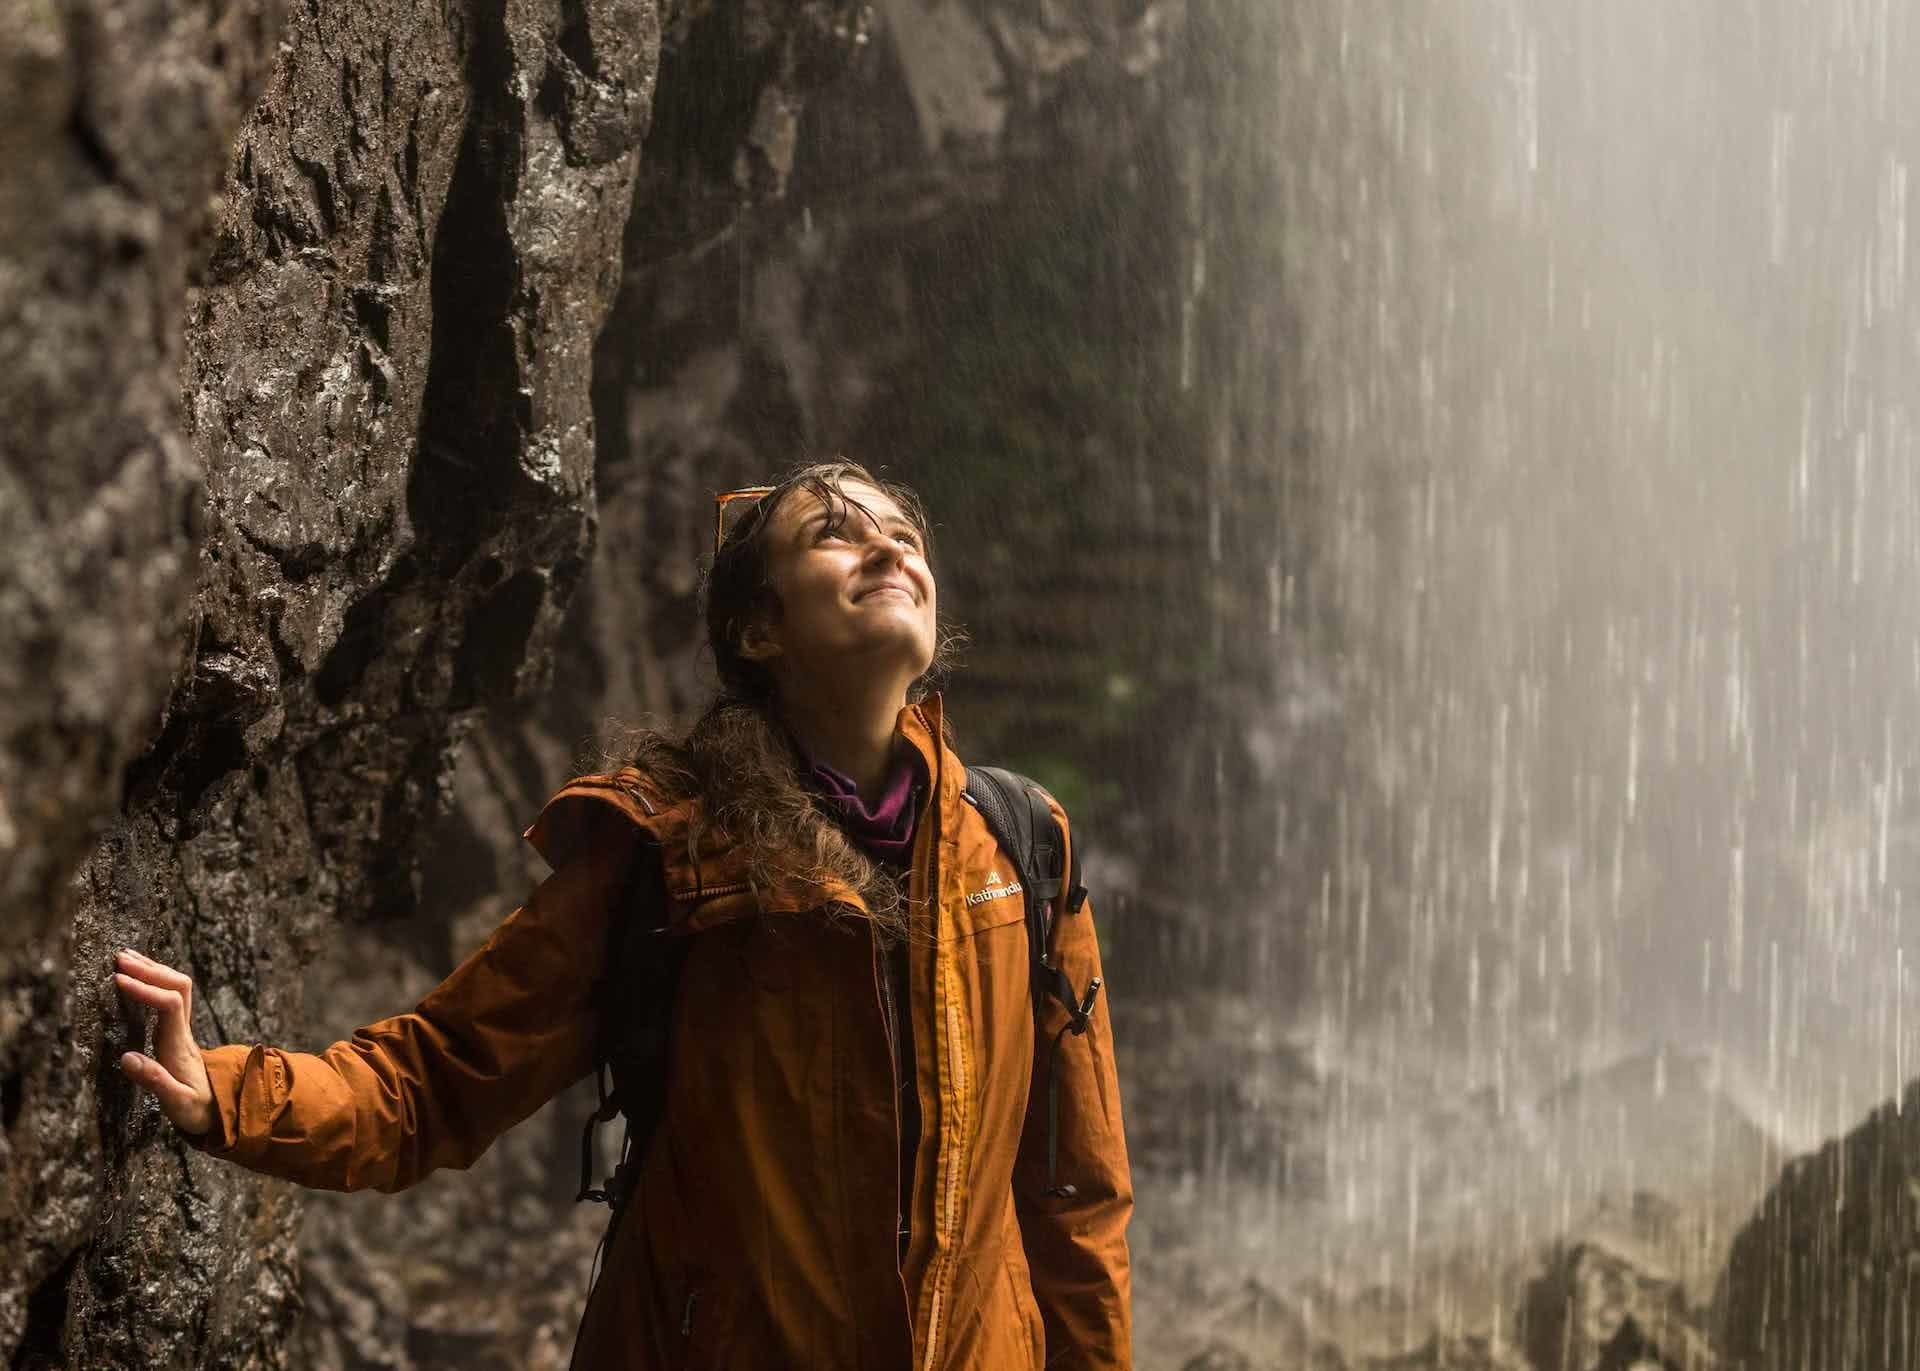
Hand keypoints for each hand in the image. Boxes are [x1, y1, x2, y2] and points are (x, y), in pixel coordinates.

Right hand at [112, 949, 216, 1137]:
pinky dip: (155, 980)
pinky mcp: (177, 1031)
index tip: (119, 981)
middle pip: (177, 986)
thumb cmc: (197, 1109)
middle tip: (119, 959)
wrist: (219, 1110)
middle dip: (149, 969)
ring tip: (126, 956)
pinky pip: (171, 995)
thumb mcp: (178, 1103)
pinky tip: (141, 974)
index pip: (170, 1004)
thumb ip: (156, 1082)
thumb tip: (127, 1058)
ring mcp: (183, 1028)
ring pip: (177, 987)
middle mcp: (183, 1030)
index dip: (147, 989)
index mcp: (180, 1045)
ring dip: (153, 969)